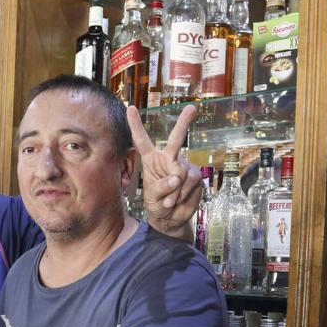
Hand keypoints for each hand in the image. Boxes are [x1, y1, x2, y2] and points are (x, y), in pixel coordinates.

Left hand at [127, 104, 202, 239]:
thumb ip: (160, 187)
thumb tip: (176, 177)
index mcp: (151, 160)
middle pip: (176, 139)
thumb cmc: (157, 204)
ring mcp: (184, 166)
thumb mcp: (151, 197)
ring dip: (174, 192)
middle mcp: (169, 159)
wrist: (170, 219)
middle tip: (192, 108)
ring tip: (169, 201)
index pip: (142, 140)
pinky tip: (177, 201)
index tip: (130, 108)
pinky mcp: (195, 177)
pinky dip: (182, 195)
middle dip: (185, 123)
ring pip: (181, 173)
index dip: (136, 124)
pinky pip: (190, 183)